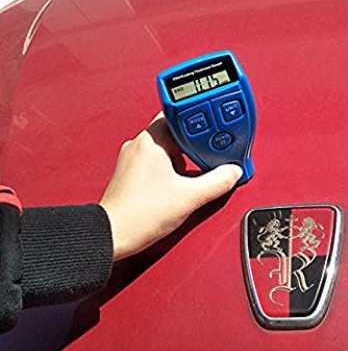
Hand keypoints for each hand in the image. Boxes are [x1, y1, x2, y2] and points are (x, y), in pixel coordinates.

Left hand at [100, 113, 242, 260]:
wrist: (113, 235)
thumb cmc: (140, 214)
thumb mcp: (190, 197)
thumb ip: (217, 182)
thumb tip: (232, 172)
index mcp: (151, 141)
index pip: (179, 115)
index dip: (201, 120)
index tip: (215, 128)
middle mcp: (139, 146)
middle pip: (175, 133)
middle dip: (195, 143)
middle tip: (211, 151)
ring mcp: (133, 160)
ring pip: (167, 149)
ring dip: (184, 158)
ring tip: (198, 169)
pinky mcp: (131, 175)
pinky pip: (157, 163)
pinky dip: (172, 169)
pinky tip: (181, 182)